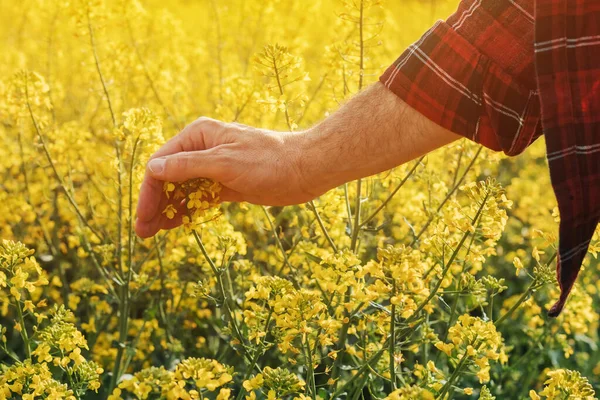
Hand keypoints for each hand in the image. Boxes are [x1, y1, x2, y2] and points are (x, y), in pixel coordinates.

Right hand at [135, 118, 317, 237]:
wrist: (304, 170)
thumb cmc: (267, 161)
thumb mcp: (225, 162)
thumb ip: (188, 166)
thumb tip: (153, 169)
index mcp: (199, 135)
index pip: (162, 164)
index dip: (150, 192)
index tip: (143, 218)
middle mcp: (202, 148)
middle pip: (169, 178)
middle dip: (155, 204)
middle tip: (143, 233)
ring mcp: (214, 167)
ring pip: (183, 189)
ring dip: (168, 209)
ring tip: (153, 234)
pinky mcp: (226, 183)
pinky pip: (199, 197)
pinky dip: (187, 209)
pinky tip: (176, 224)